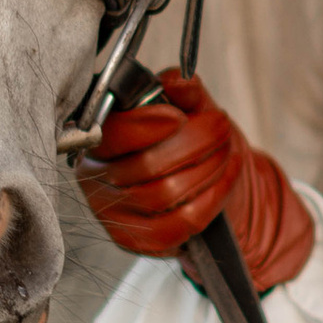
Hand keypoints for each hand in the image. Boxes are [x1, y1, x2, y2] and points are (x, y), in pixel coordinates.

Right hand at [76, 69, 315, 288]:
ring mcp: (114, 214)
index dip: (148, 124)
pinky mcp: (138, 240)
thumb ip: (183, 90)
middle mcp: (97, 178)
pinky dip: (211, 200)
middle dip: (195, 142)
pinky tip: (224, 182)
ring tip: (226, 152)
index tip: (181, 116)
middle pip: (147, 164)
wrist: (208, 188)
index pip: (113, 134)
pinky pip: (181, 223)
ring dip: (207, 169)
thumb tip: (180, 81)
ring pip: (167, 194)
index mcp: (99, 140)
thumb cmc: (190, 144)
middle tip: (221, 126)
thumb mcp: (191, 108)